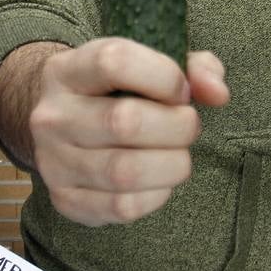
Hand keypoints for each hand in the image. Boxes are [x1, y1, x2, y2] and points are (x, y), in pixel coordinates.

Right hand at [29, 38, 229, 225]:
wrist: (59, 126)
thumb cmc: (116, 91)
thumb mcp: (147, 64)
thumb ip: (193, 68)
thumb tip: (217, 94)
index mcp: (68, 71)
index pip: (114, 62)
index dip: (164, 76)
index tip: (181, 91)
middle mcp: (53, 116)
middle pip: (123, 122)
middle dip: (177, 126)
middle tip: (187, 125)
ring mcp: (54, 161)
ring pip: (125, 172)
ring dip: (172, 165)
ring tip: (178, 154)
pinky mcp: (65, 200)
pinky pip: (122, 207)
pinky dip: (156, 195)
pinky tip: (159, 179)